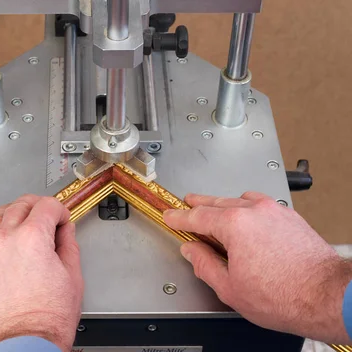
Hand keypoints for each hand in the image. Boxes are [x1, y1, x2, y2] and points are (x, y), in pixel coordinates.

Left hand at [0, 195, 83, 351]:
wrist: (22, 346)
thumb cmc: (46, 320)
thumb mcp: (72, 278)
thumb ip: (68, 245)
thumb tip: (65, 231)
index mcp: (33, 237)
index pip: (47, 205)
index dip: (59, 210)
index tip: (61, 219)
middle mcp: (5, 239)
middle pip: (20, 205)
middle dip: (36, 207)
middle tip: (44, 218)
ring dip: (12, 217)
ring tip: (21, 229)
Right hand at [164, 192, 351, 343]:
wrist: (328, 296)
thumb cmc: (285, 295)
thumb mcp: (230, 288)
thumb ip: (204, 264)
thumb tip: (191, 251)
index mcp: (234, 225)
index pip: (197, 216)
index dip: (179, 217)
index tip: (170, 216)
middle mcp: (254, 211)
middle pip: (216, 202)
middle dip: (198, 204)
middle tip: (186, 204)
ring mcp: (275, 211)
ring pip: (239, 200)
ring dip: (223, 205)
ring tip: (213, 213)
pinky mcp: (290, 217)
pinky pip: (260, 204)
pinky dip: (246, 208)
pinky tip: (244, 219)